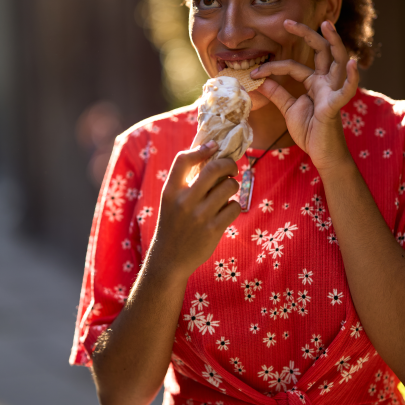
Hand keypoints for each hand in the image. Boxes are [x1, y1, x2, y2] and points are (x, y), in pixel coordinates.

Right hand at [151, 142, 240, 277]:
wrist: (169, 259)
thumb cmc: (174, 224)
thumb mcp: (171, 200)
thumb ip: (185, 181)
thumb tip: (211, 154)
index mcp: (171, 191)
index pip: (183, 159)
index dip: (202, 148)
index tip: (214, 146)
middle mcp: (184, 201)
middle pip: (214, 168)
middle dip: (229, 164)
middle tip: (231, 168)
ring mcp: (200, 215)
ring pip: (229, 186)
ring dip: (233, 186)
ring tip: (228, 192)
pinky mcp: (213, 229)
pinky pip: (235, 207)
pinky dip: (234, 206)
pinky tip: (227, 210)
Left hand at [250, 20, 358, 170]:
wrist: (322, 154)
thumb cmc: (311, 131)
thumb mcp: (289, 109)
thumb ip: (277, 93)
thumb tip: (260, 81)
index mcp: (314, 82)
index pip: (293, 66)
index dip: (272, 67)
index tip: (253, 72)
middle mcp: (326, 82)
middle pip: (320, 51)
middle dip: (306, 34)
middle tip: (287, 22)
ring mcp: (333, 91)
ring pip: (338, 60)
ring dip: (333, 42)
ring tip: (327, 26)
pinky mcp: (335, 105)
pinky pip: (347, 89)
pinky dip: (351, 77)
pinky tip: (352, 64)